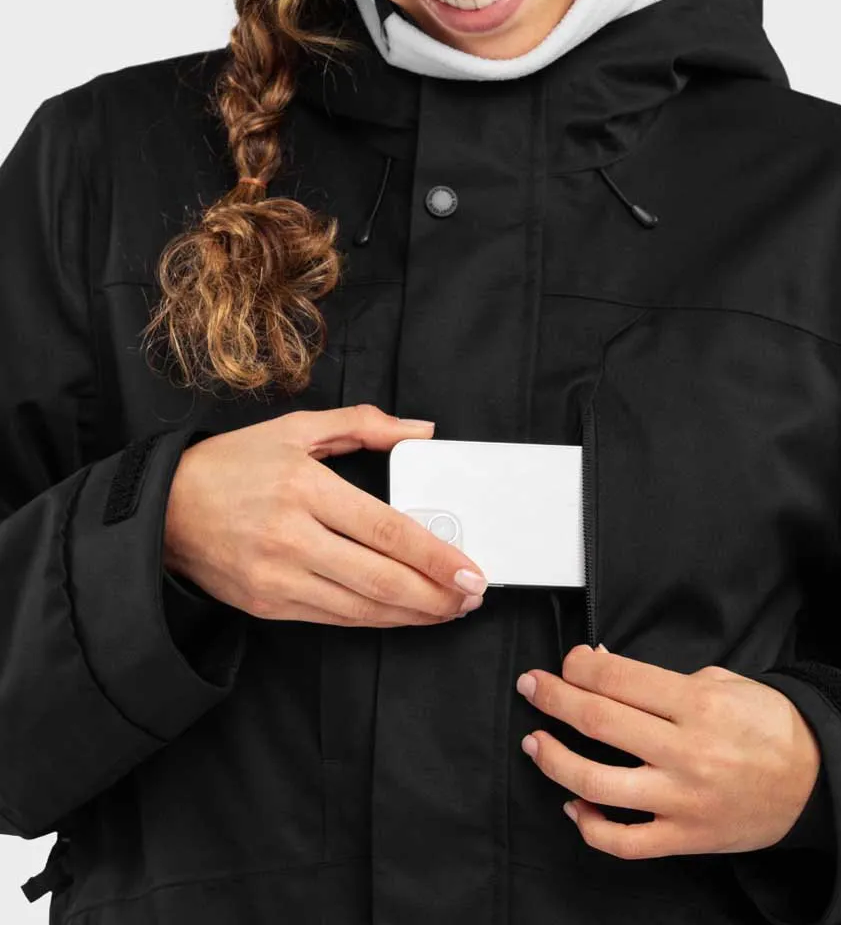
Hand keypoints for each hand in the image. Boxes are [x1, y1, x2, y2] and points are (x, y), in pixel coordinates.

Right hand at [164, 404, 488, 626]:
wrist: (162, 512)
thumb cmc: (232, 464)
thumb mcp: (296, 429)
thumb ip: (364, 424)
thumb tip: (421, 431)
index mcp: (304, 488)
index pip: (388, 531)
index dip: (437, 557)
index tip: (472, 572)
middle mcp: (292, 538)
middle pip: (383, 579)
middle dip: (437, 596)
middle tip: (472, 597)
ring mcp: (278, 579)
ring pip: (363, 608)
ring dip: (414, 614)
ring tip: (449, 609)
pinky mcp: (269, 606)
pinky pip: (336, 620)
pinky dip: (377, 621)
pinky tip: (405, 614)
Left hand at [515, 644, 820, 859]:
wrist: (817, 780)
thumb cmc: (766, 724)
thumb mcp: (720, 681)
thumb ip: (656, 678)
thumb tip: (600, 665)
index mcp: (697, 704)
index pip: (616, 678)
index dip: (578, 666)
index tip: (565, 661)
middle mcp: (686, 751)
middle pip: (597, 721)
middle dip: (553, 697)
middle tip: (531, 686)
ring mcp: (683, 799)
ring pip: (597, 783)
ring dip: (554, 759)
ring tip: (534, 743)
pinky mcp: (685, 837)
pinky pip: (624, 841)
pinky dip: (589, 825)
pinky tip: (572, 804)